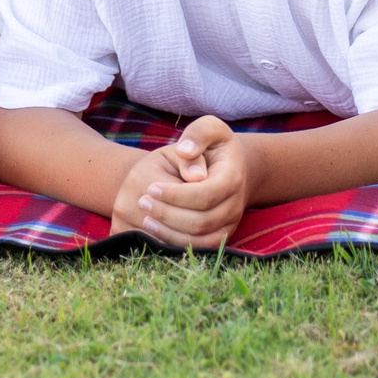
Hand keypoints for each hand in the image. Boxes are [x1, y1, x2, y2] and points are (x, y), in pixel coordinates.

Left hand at [111, 115, 248, 247]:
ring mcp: (229, 224)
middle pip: (200, 221)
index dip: (175, 195)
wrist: (230, 169)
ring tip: (145, 217)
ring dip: (168, 232)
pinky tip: (155, 230)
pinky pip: (198, 249)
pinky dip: (175, 243)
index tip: (150, 187)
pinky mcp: (220, 236)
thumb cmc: (213, 147)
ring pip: (198, 239)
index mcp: (232, 178)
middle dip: (167, 214)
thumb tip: (185, 151)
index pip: (204, 195)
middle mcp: (235, 205)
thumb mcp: (210, 128)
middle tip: (142, 202)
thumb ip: (198, 133)